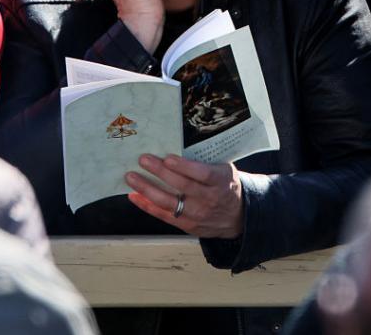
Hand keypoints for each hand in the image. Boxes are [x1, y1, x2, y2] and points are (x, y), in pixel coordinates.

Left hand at [125, 154, 244, 238]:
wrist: (238, 217)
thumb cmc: (225, 186)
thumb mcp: (224, 169)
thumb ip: (205, 160)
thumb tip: (175, 144)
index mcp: (221, 182)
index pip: (202, 174)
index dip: (184, 167)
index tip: (168, 158)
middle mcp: (209, 199)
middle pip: (183, 186)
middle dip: (160, 172)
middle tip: (143, 160)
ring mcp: (198, 214)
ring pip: (169, 202)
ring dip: (147, 189)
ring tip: (131, 177)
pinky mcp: (188, 225)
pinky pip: (164, 215)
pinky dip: (147, 205)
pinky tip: (134, 195)